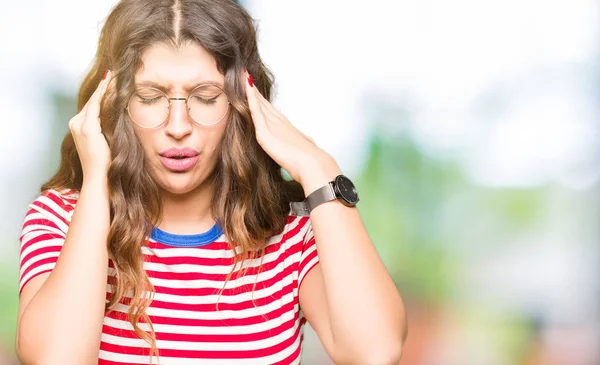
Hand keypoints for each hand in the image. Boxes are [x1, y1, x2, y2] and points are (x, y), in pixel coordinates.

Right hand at [68, 70, 112, 179]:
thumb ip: (108, 126)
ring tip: (115, 75)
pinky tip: (112, 86)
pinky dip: (104, 95)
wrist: (99, 176)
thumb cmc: (106, 162)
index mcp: (80, 126)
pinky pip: (97, 106)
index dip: (102, 91)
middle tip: (114, 72)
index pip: (93, 104)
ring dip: (105, 87)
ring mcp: (79, 125)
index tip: (111, 79)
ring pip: (95, 100)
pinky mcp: (87, 128)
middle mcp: (76, 123)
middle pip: (93, 100)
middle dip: (104, 85)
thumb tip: (120, 115)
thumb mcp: (107, 140)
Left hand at [243, 71, 340, 190]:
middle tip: (245, 73)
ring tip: (243, 74)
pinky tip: (246, 89)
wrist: (311, 163)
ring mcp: (272, 125)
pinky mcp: (265, 132)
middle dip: (253, 89)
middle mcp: (278, 121)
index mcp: (284, 126)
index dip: (260, 98)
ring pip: (258, 102)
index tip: (252, 86)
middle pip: (262, 102)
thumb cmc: (307, 159)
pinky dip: (251, 100)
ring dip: (250, 89)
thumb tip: (305, 144)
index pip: (268, 109)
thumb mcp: (301, 148)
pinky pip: (256, 112)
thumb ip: (298, 144)